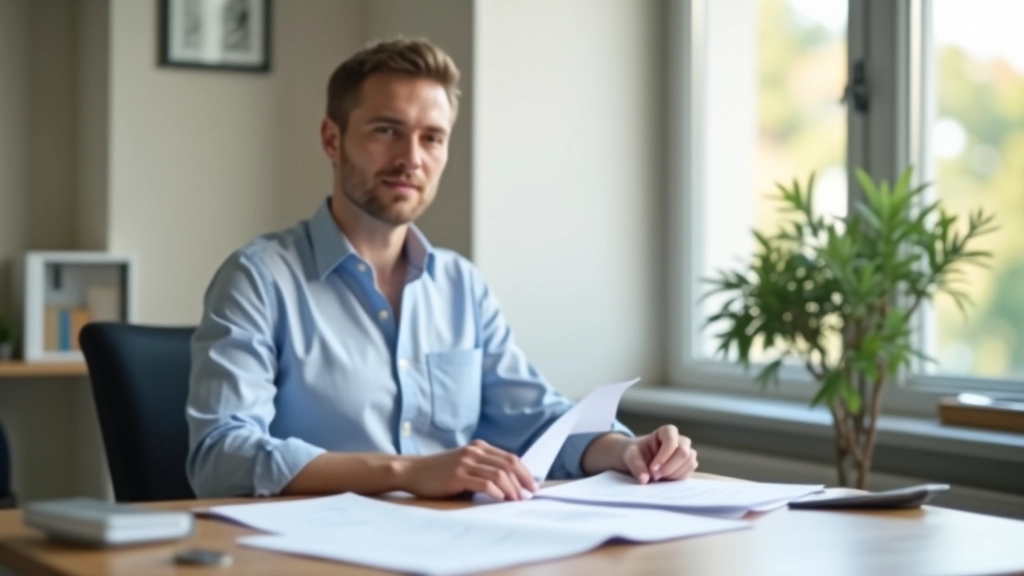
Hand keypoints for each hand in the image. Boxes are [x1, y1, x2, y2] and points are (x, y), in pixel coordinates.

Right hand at [400, 439, 537, 500]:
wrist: (413, 471)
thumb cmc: (440, 472)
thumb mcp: (464, 465)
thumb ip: (483, 469)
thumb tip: (510, 486)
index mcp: (479, 447)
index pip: (510, 458)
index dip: (525, 472)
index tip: (533, 487)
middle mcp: (474, 451)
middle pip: (508, 464)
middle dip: (522, 481)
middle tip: (528, 496)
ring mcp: (465, 462)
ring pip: (499, 473)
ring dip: (511, 488)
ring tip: (516, 500)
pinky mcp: (457, 475)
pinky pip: (483, 482)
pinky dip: (496, 491)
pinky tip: (500, 499)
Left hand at [622, 425, 697, 483]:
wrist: (640, 460)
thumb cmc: (636, 453)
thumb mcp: (631, 456)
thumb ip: (636, 466)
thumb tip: (644, 479)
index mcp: (667, 431)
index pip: (671, 440)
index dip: (663, 456)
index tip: (652, 468)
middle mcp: (681, 440)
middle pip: (684, 453)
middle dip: (669, 467)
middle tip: (654, 476)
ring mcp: (687, 452)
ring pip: (689, 463)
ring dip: (673, 474)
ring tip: (658, 477)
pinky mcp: (689, 465)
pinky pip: (689, 472)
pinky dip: (677, 478)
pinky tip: (665, 479)